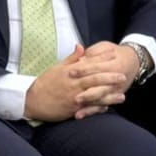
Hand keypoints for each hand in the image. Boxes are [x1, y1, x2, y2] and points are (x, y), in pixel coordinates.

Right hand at [23, 42, 138, 121]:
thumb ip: (71, 58)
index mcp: (70, 71)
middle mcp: (73, 83)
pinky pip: (88, 108)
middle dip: (110, 77)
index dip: (102, 58)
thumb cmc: (45, 83)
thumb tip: (81, 46)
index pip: (88, 62)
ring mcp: (73, 96)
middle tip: (123, 75)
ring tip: (122, 95)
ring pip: (94, 94)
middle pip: (94, 78)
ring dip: (109, 95)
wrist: (32, 100)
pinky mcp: (72, 108)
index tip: (113, 53)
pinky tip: (108, 108)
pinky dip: (98, 108)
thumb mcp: (57, 68)